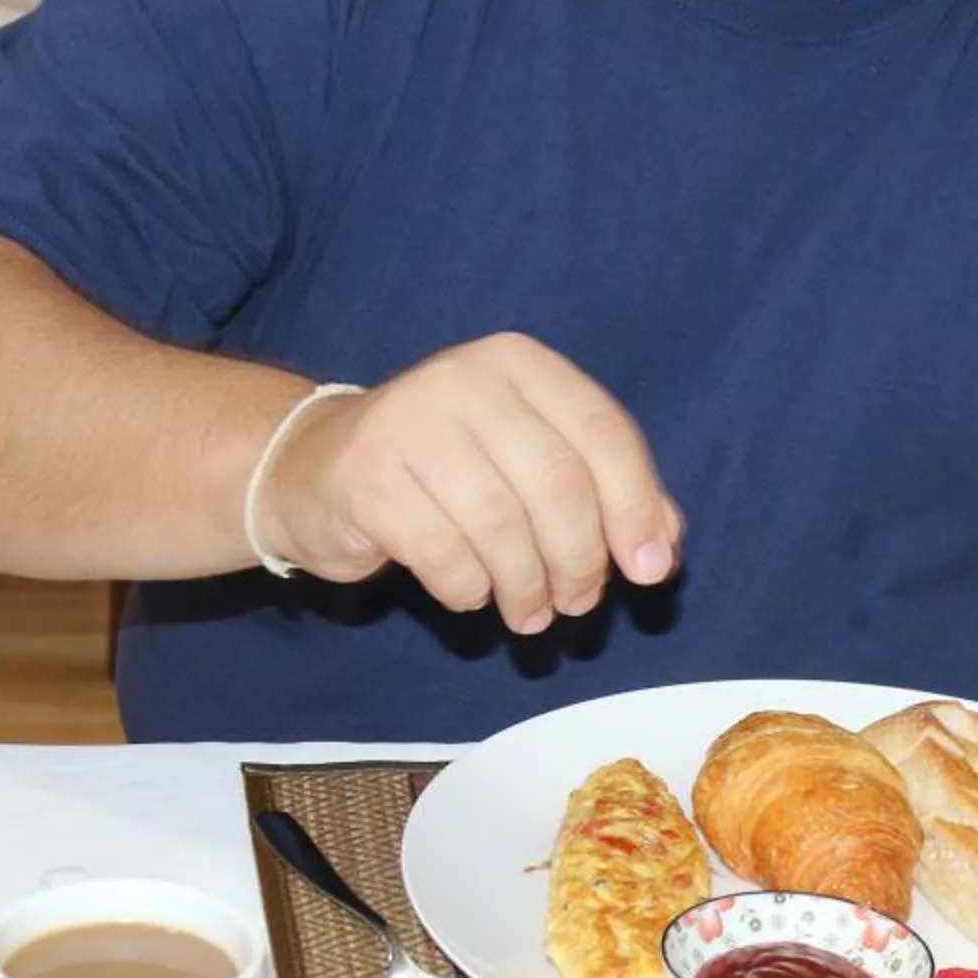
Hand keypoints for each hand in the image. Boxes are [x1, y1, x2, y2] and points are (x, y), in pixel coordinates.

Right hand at [250, 332, 681, 632]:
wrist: (314, 468)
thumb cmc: (446, 470)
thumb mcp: (529, 462)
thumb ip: (605, 491)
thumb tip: (663, 548)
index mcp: (520, 363)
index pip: (604, 432)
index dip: (636, 507)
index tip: (650, 571)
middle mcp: (465, 378)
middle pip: (558, 483)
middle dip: (582, 559)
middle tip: (580, 603)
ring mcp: (409, 422)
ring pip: (502, 525)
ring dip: (528, 587)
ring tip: (531, 613)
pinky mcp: (366, 477)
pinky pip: (445, 554)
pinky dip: (470, 589)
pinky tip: (471, 592)